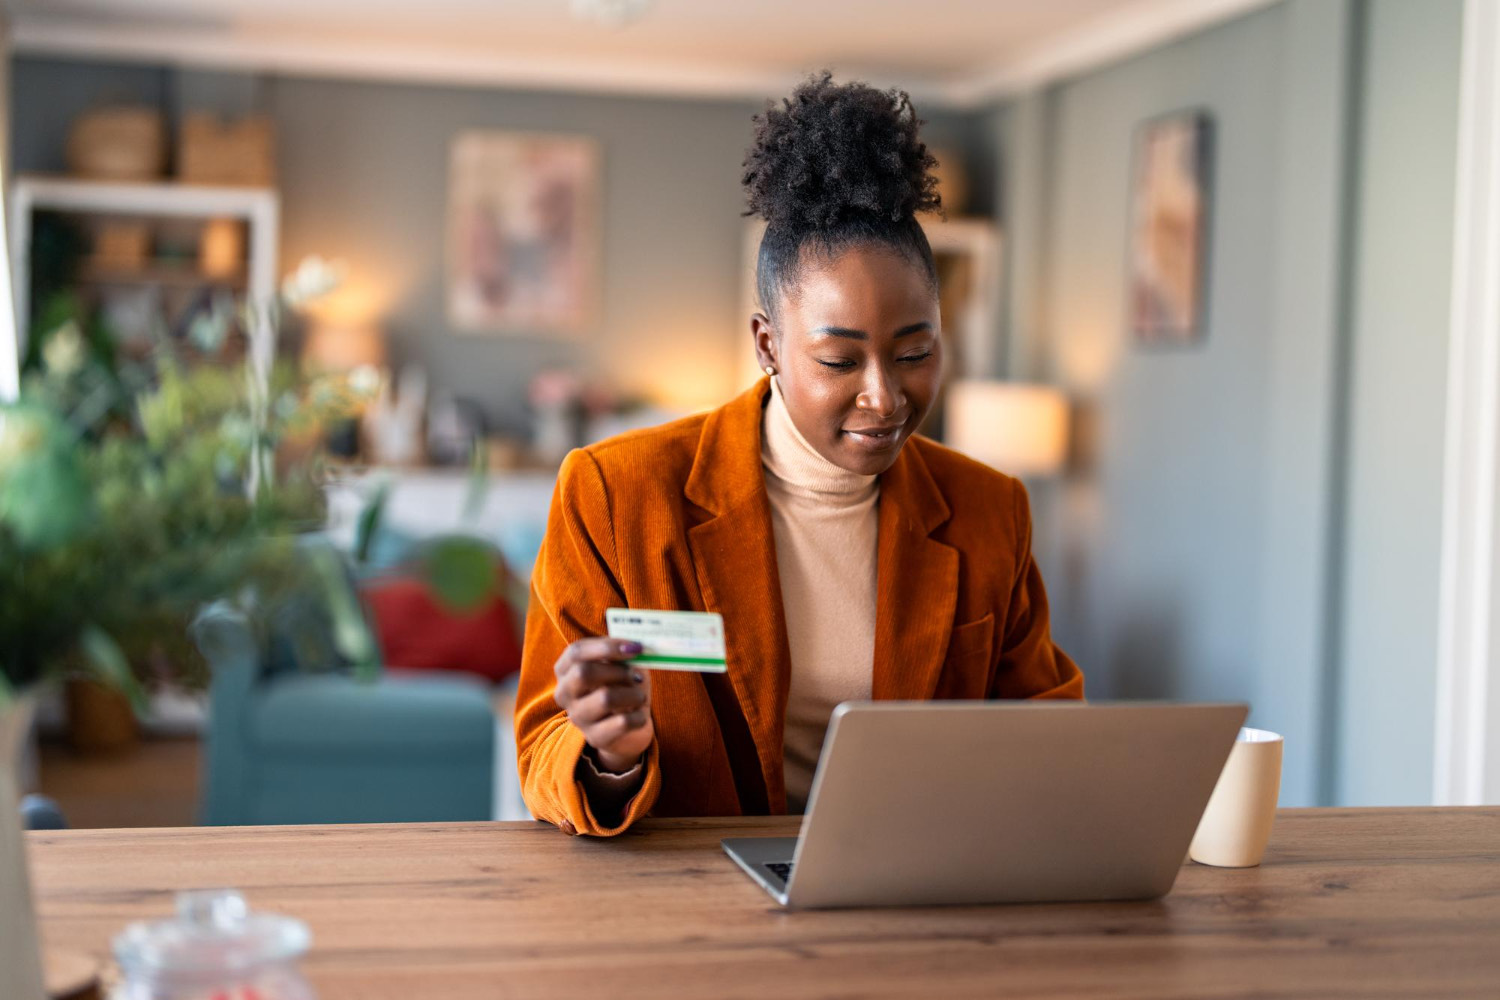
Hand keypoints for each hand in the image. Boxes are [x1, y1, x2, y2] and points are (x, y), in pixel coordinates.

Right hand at [552, 637, 653, 771]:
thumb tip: (635, 647)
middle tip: (636, 676)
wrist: (627, 728)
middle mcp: (565, 693)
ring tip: (640, 697)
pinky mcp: (595, 738)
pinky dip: (639, 716)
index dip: (607, 646)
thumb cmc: (622, 687)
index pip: (576, 652)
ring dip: (632, 694)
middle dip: (617, 671)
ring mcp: (577, 717)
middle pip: (584, 673)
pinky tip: (640, 715)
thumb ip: (622, 654)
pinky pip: (622, 722)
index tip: (635, 647)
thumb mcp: (621, 665)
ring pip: (605, 698)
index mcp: (566, 670)